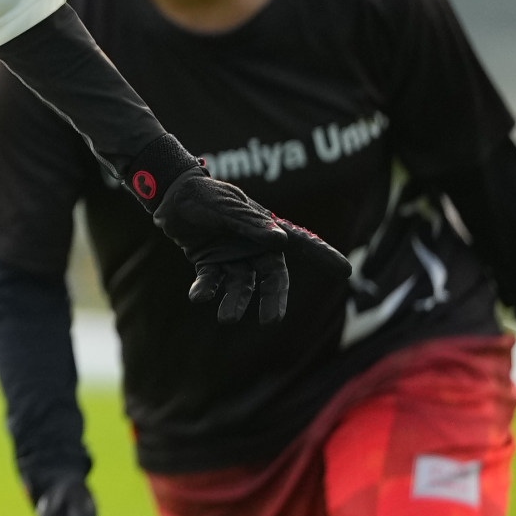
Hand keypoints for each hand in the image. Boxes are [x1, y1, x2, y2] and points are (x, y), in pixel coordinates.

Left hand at [151, 166, 351, 325]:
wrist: (169, 196)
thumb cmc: (203, 195)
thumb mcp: (225, 207)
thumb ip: (249, 224)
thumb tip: (280, 241)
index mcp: (266, 228)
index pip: (301, 243)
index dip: (323, 256)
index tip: (346, 271)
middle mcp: (254, 246)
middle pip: (272, 277)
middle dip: (273, 300)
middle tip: (271, 320)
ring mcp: (232, 256)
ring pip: (242, 285)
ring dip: (236, 301)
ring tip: (227, 317)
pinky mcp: (210, 262)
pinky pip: (212, 281)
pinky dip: (206, 290)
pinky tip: (197, 297)